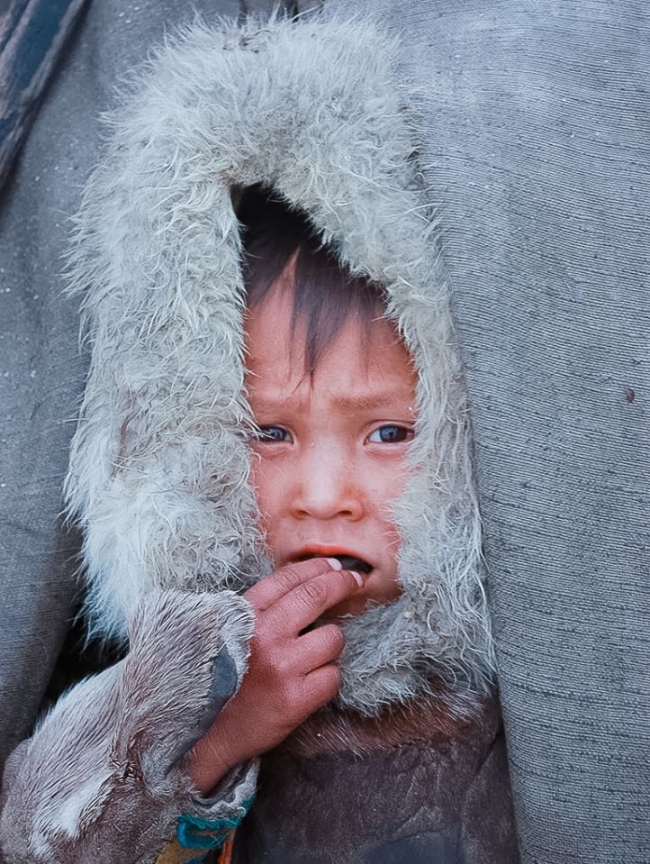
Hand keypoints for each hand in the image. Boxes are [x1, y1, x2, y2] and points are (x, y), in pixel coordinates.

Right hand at [189, 558, 362, 793]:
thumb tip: (304, 582)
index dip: (317, 568)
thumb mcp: (228, 633)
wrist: (207, 736)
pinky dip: (327, 679)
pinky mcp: (296, 699)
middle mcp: (264, 636)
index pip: (288, 578)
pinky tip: (309, 684)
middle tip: (355, 580)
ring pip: (333, 637)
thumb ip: (259, 609)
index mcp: (243, 617)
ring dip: (329, 645)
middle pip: (316, 596)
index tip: (334, 566)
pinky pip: (334, 676)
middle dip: (342, 584)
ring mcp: (282, 667)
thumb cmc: (221, 680)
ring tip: (312, 658)